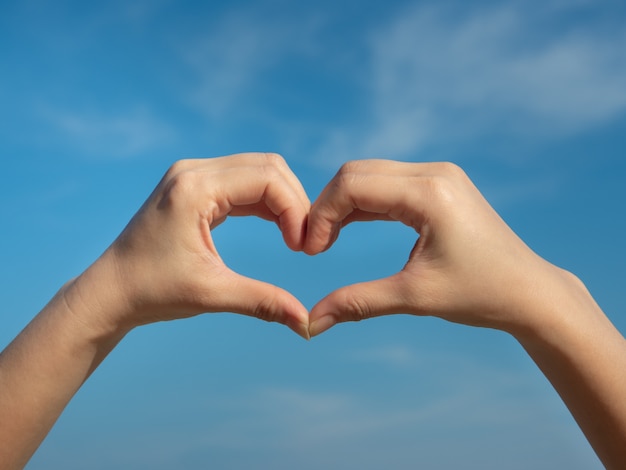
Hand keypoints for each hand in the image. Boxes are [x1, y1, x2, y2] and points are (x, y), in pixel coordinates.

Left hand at [70, 153, 310, 338]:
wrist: (111, 290)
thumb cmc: (153, 291)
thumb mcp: (212, 294)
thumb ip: (263, 302)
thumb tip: (307, 324)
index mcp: (195, 188)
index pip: (267, 178)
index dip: (295, 210)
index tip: (302, 249)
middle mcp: (193, 170)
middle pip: (268, 166)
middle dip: (294, 202)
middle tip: (303, 242)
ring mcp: (192, 174)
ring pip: (258, 170)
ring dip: (282, 200)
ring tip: (293, 237)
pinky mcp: (194, 185)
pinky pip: (242, 182)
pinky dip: (265, 202)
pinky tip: (278, 227)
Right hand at [304, 160, 562, 336]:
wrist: (528, 292)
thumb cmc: (480, 294)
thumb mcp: (414, 298)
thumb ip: (357, 303)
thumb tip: (309, 324)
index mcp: (430, 193)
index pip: (353, 185)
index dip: (321, 215)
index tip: (310, 251)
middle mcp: (435, 173)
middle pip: (357, 172)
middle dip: (327, 207)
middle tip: (314, 246)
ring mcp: (439, 175)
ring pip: (370, 175)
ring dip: (343, 205)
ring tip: (326, 241)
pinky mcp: (440, 185)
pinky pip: (388, 185)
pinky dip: (364, 204)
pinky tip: (347, 229)